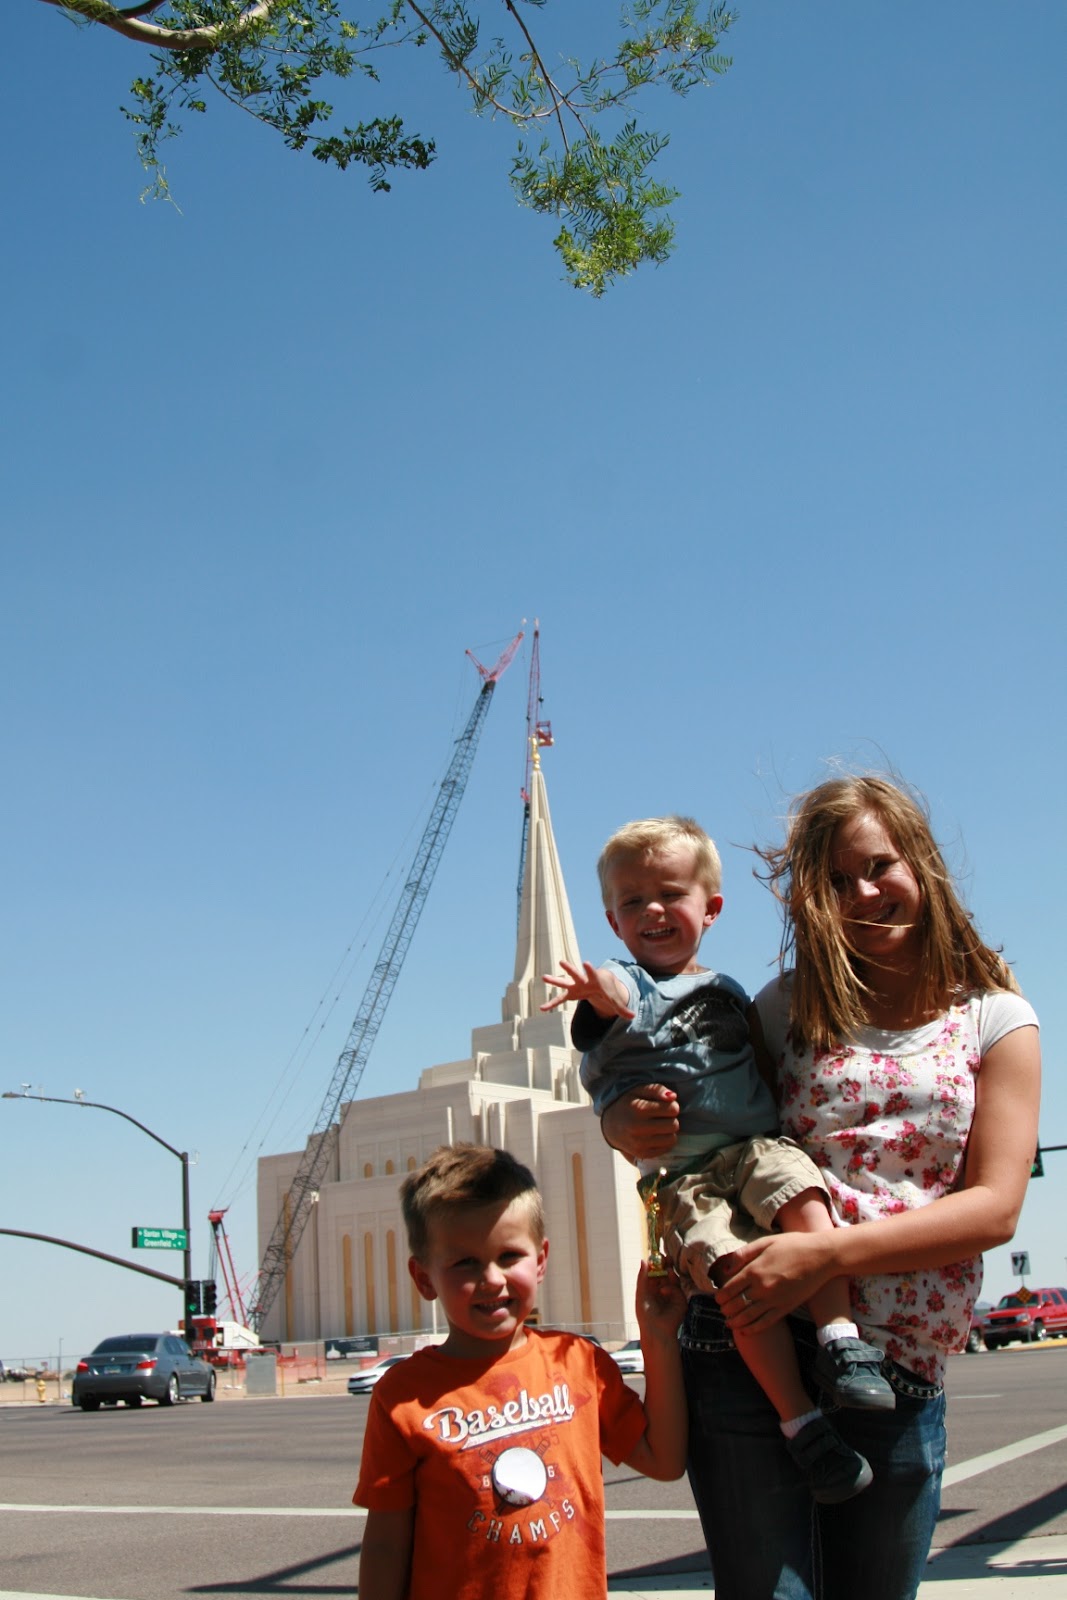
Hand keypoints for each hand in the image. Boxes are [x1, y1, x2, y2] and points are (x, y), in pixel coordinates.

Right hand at [541, 960, 633, 1017]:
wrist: (600, 983)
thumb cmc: (608, 989)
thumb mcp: (615, 999)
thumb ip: (622, 1008)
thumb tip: (633, 1017)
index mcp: (595, 980)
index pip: (593, 973)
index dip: (590, 969)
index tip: (586, 963)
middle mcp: (584, 980)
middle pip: (576, 974)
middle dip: (569, 968)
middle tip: (561, 962)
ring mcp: (576, 986)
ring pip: (564, 983)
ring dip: (555, 981)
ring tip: (544, 977)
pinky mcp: (571, 993)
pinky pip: (560, 999)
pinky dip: (552, 1003)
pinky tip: (543, 1008)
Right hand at [601, 1083, 679, 1161]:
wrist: (610, 1126)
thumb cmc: (628, 1104)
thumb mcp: (639, 1091)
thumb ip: (656, 1089)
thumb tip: (673, 1097)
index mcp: (638, 1109)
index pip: (672, 1109)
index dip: (672, 1106)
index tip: (664, 1106)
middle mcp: (638, 1128)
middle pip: (674, 1125)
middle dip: (671, 1119)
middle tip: (662, 1117)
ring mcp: (639, 1143)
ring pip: (672, 1139)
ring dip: (669, 1131)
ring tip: (659, 1126)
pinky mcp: (642, 1154)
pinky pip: (666, 1149)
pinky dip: (664, 1142)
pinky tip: (656, 1135)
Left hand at [635, 1259, 685, 1341]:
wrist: (656, 1330)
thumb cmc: (645, 1314)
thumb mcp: (641, 1293)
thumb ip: (642, 1277)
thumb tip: (643, 1260)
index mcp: (652, 1288)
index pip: (656, 1272)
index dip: (656, 1264)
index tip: (656, 1255)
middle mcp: (663, 1290)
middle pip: (666, 1273)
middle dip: (666, 1265)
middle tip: (667, 1257)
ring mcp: (672, 1295)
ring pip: (673, 1279)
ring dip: (669, 1273)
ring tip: (667, 1270)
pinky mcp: (680, 1301)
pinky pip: (676, 1289)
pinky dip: (670, 1287)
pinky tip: (663, 1291)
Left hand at [714, 1233, 836, 1331]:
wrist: (820, 1256)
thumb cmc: (792, 1245)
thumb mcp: (765, 1242)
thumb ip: (744, 1254)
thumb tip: (726, 1267)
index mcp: (754, 1270)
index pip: (730, 1289)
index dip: (720, 1296)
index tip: (718, 1299)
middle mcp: (762, 1287)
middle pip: (737, 1304)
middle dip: (726, 1309)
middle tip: (722, 1311)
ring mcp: (774, 1299)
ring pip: (748, 1316)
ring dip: (735, 1321)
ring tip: (729, 1323)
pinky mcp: (786, 1307)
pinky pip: (766, 1322)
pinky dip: (753, 1328)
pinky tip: (745, 1330)